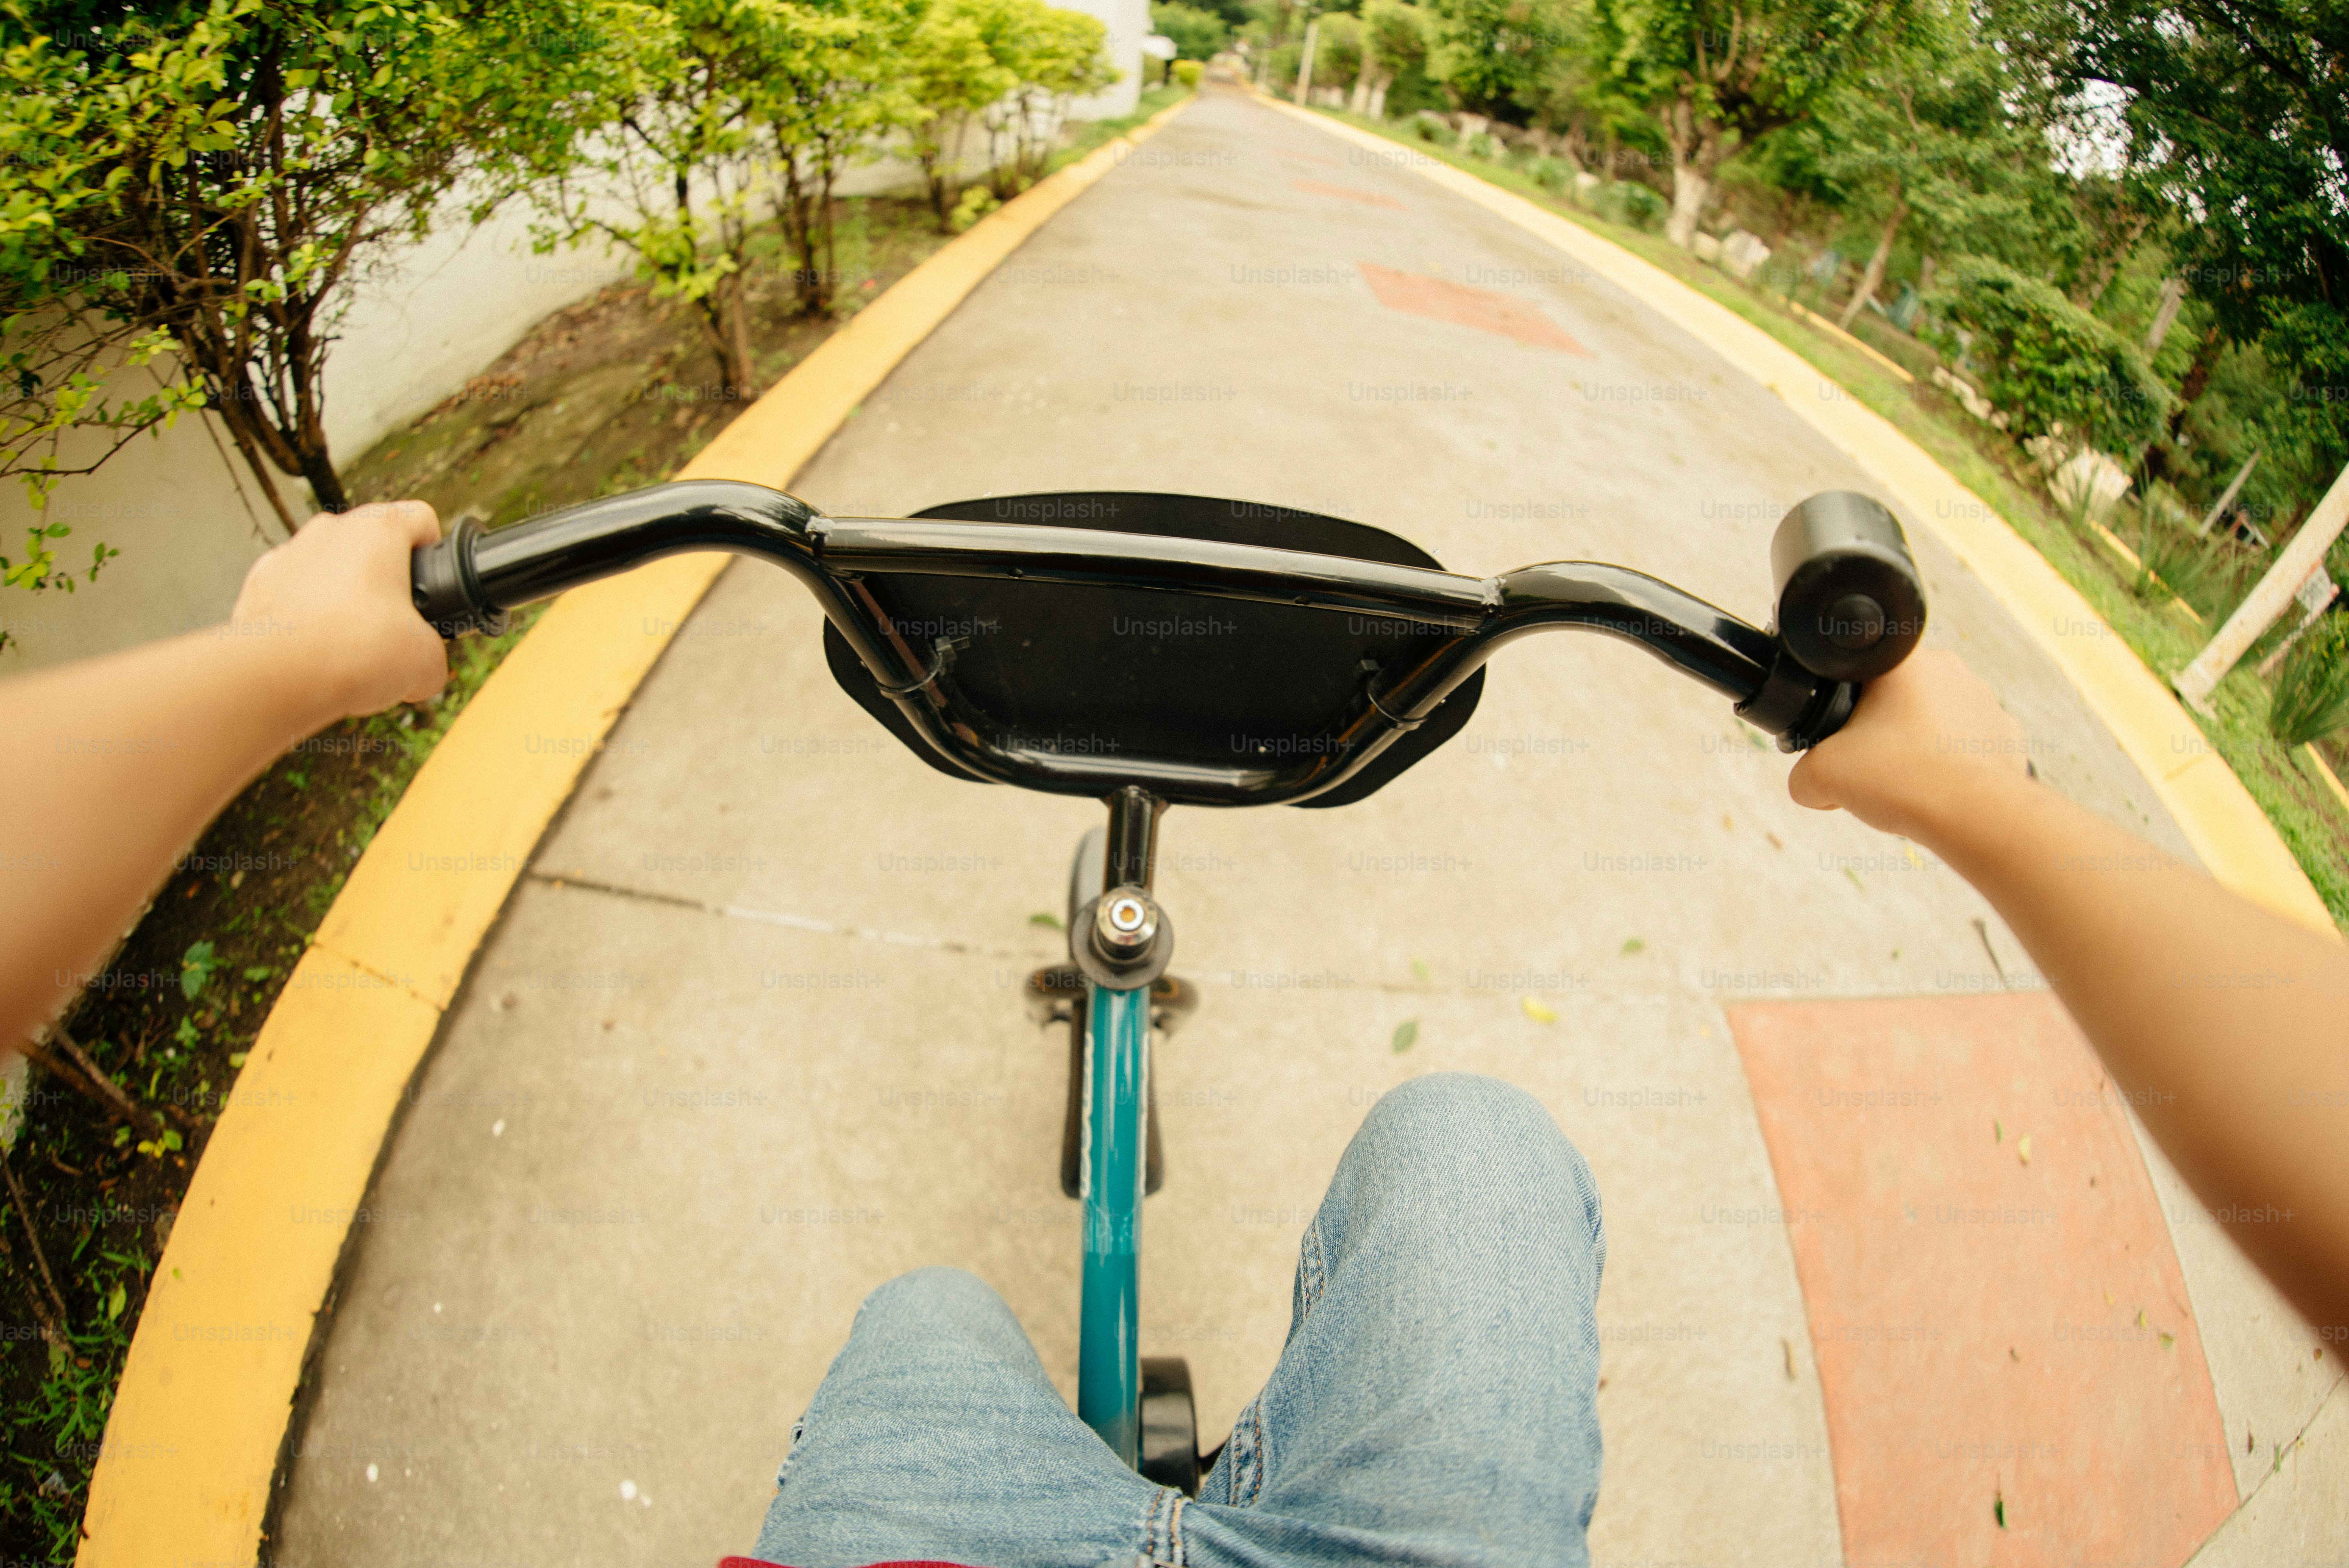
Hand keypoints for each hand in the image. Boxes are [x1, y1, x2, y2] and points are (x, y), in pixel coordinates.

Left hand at [230, 501, 448, 718]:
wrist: (279, 676)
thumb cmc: (355, 653)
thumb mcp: (427, 663)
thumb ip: (432, 654)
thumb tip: (422, 670)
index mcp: (379, 530)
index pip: (421, 519)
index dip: (434, 553)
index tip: (432, 585)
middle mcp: (330, 530)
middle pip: (372, 545)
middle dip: (385, 582)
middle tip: (393, 627)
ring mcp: (288, 554)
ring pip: (330, 569)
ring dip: (344, 599)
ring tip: (350, 647)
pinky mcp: (258, 585)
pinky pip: (294, 594)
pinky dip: (307, 618)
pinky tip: (314, 651)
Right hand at [1788, 649, 2033, 841]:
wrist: (1972, 814)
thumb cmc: (1900, 779)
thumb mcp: (1820, 776)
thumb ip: (1802, 775)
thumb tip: (1809, 784)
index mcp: (1901, 662)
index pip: (1856, 675)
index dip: (1840, 708)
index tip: (1842, 738)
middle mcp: (1949, 670)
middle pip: (1896, 699)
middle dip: (1880, 731)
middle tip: (1871, 766)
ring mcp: (1985, 701)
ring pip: (1934, 721)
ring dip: (1917, 746)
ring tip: (1906, 783)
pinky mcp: (2006, 734)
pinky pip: (1967, 746)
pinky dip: (1951, 765)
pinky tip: (1938, 789)